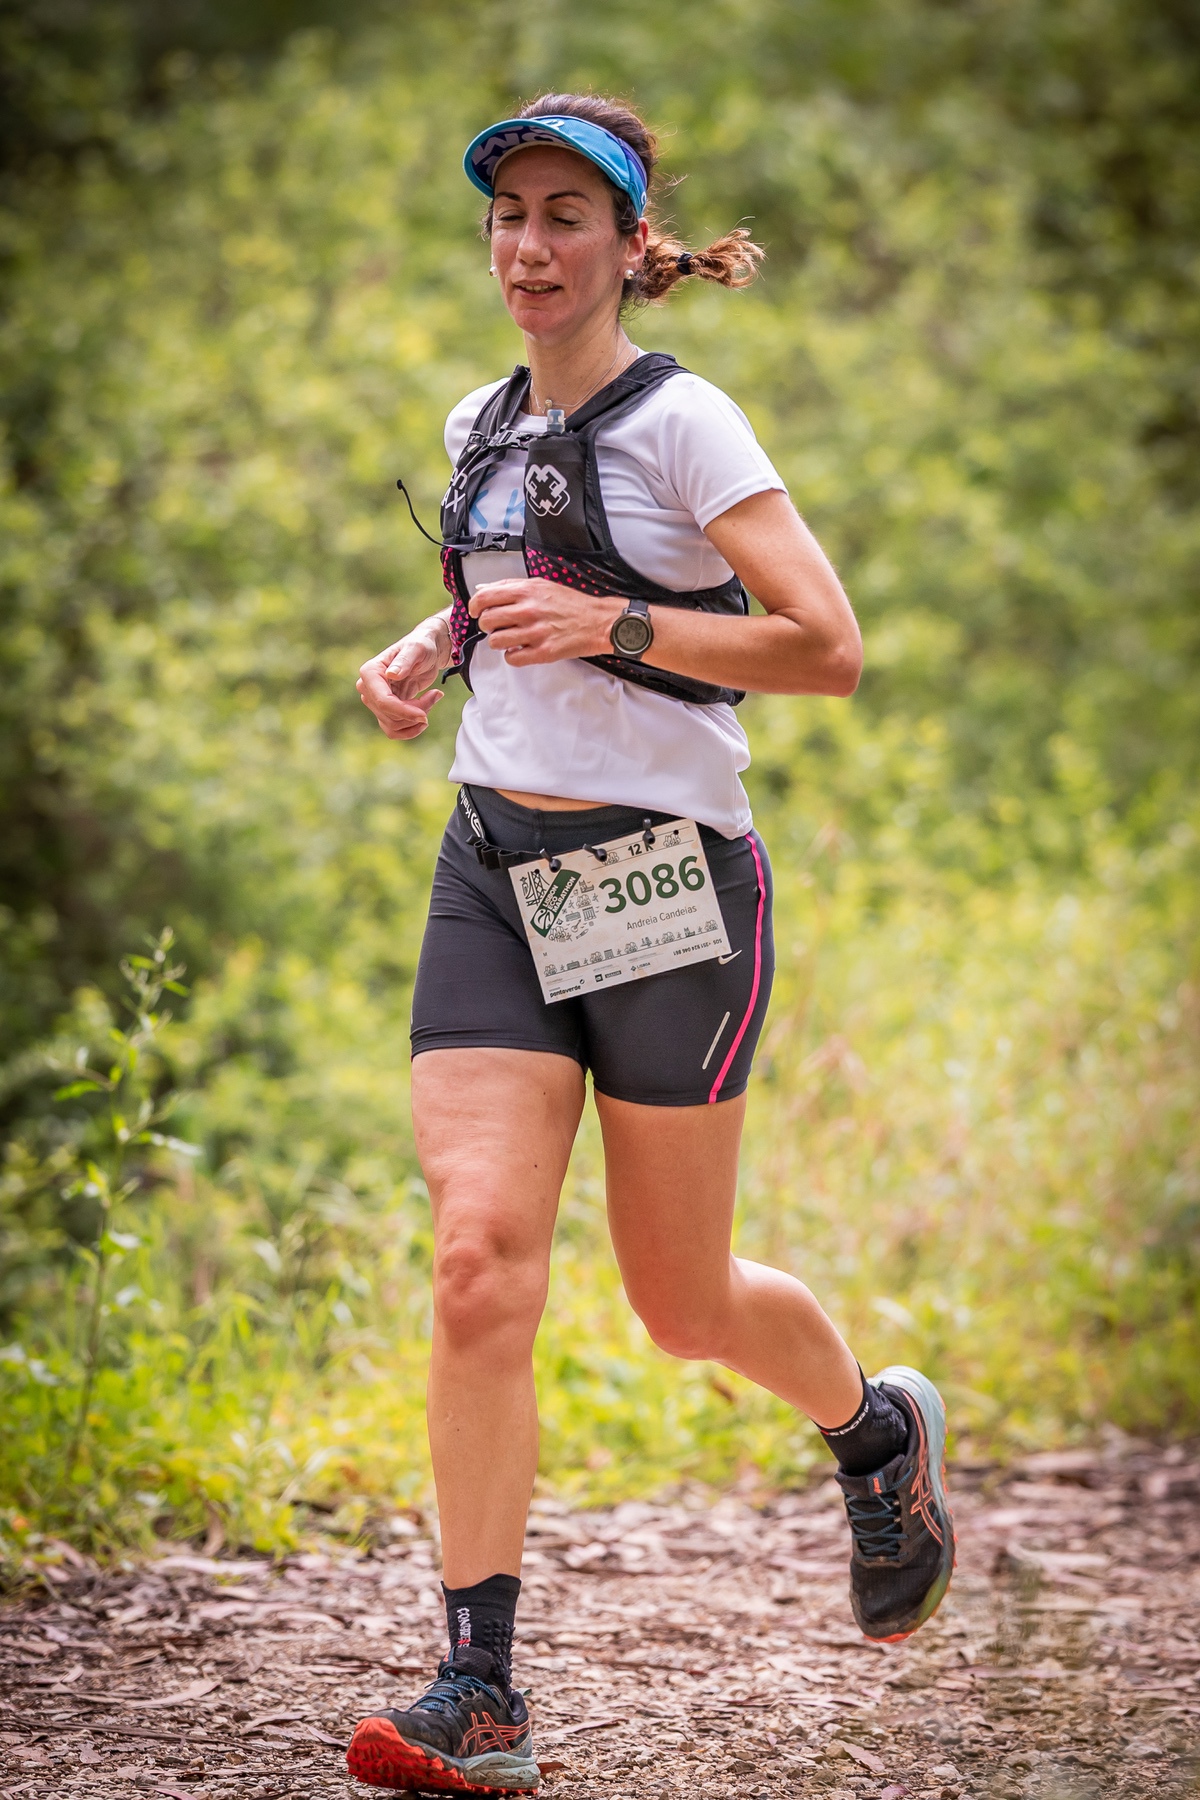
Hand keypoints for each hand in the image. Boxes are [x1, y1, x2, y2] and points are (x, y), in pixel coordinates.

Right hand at [356, 617, 448, 739]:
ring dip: (416, 720)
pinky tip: (424, 716)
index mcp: (370, 672)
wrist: (426, 653)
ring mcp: (375, 700)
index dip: (404, 711)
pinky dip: (411, 728)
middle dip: (415, 711)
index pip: (383, 701)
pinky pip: (394, 730)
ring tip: (432, 699)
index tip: (424, 714)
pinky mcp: (385, 710)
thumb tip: (391, 675)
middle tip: (435, 695)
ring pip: (393, 725)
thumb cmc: (421, 646)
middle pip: (390, 716)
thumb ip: (404, 661)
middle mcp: (367, 688)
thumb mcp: (417, 649)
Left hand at [469, 578, 622, 665]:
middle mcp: (528, 611)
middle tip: (496, 626)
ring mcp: (535, 633)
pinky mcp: (543, 652)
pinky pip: (512, 659)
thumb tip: (484, 589)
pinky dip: (513, 656)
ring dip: (499, 641)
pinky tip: (521, 649)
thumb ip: (512, 586)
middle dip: (486, 625)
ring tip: (510, 638)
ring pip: (496, 642)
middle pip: (487, 621)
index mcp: (526, 592)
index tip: (475, 611)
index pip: (485, 597)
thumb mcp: (541, 585)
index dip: (474, 606)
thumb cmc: (571, 604)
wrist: (598, 621)